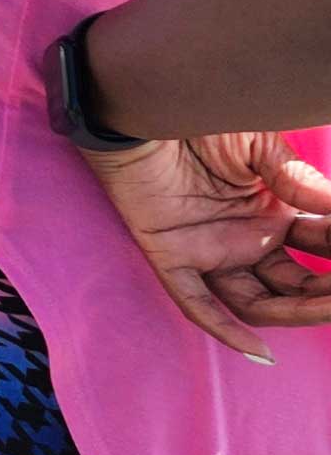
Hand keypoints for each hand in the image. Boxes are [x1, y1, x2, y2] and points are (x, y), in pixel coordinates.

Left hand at [80, 131, 330, 361]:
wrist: (142, 103)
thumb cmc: (201, 116)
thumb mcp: (259, 146)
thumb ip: (297, 180)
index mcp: (273, 214)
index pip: (323, 249)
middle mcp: (246, 239)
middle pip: (295, 286)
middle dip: (328, 294)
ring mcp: (209, 250)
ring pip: (256, 302)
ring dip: (294, 313)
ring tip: (329, 309)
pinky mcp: (169, 253)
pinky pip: (194, 302)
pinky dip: (223, 328)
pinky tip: (258, 351)